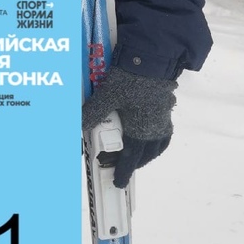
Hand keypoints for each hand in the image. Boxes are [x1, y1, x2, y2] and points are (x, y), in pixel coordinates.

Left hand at [82, 66, 176, 187]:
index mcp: (141, 131)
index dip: (124, 171)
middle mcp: (155, 128)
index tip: (119, 183)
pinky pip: (165, 128)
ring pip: (159, 142)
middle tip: (125, 165)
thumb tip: (76, 127)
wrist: (152, 59)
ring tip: (141, 152)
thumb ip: (92, 113)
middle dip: (136, 162)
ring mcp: (163, 117)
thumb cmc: (130, 80)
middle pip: (147, 153)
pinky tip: (152, 128)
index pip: (131, 158)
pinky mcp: (166, 104)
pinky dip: (159, 135)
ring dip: (150, 151)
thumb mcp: (107, 97)